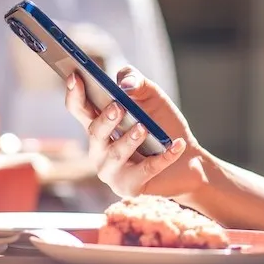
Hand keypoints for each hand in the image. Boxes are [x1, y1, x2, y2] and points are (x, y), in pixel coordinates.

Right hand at [64, 66, 207, 199]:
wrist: (189, 158)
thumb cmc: (163, 125)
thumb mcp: (152, 96)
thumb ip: (136, 82)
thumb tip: (125, 85)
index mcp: (100, 123)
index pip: (79, 108)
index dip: (74, 93)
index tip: (75, 76)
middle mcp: (100, 148)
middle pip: (94, 133)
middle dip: (104, 120)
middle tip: (117, 107)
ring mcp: (112, 170)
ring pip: (115, 155)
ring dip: (129, 140)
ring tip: (143, 128)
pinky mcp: (131, 187)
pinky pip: (146, 169)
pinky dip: (164, 157)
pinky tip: (177, 145)